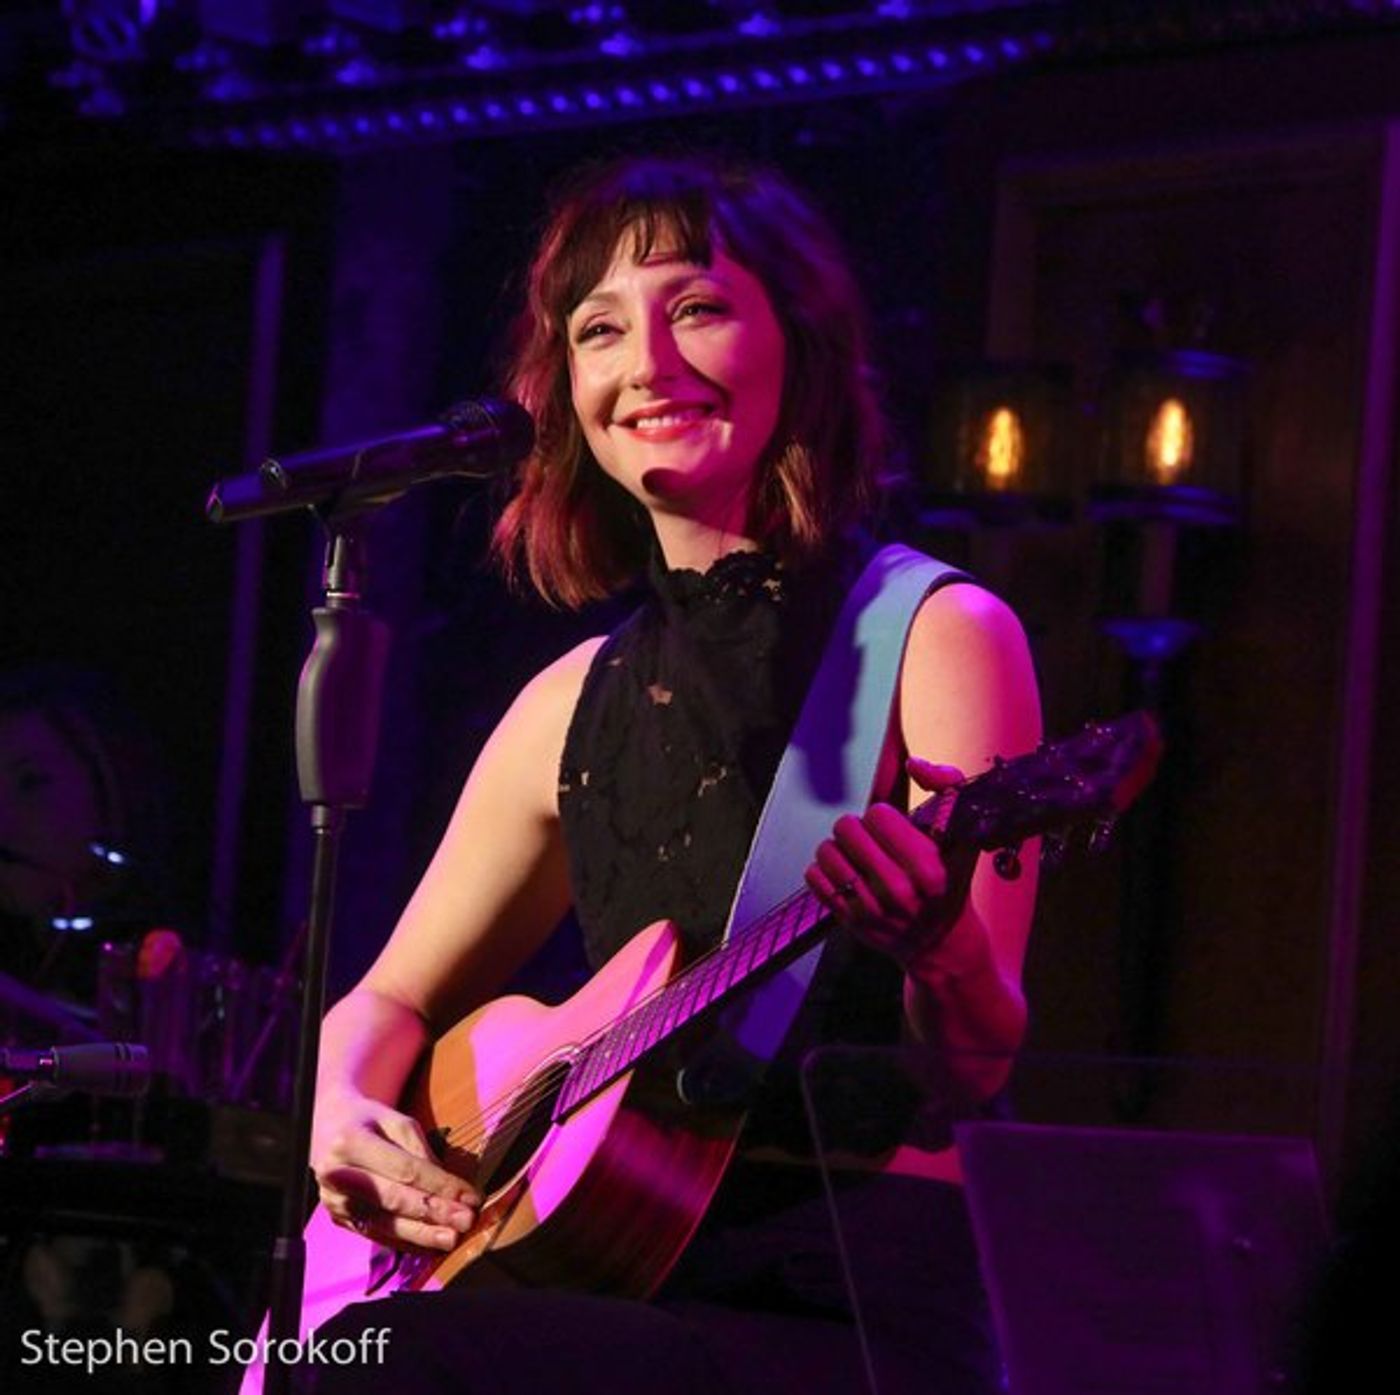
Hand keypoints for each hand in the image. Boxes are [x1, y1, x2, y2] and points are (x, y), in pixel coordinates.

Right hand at [311, 1090, 479, 1252]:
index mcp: (352, 1143)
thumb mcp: (396, 1121)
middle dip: (434, 1212)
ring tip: (451, 1239)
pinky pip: (377, 1234)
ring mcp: (335, 1202)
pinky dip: (406, 1241)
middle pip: (394, 1199)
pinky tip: (429, 1246)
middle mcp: (338, 1176)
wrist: (328, 1129)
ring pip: (385, 1224)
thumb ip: (420, 1151)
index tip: (470, 1195)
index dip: (440, 1185)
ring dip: (422, 1234)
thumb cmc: (369, 1122)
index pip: (405, 1169)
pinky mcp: (339, 1220)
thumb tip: (447, 1186)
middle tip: (466, 1221)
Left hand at [805, 758, 974, 972]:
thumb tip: (914, 764)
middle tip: (874, 844)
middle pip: (846, 828)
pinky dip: (827, 870)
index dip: (884, 817)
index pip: (878, 815)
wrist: (940, 942)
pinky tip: (848, 874)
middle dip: (859, 829)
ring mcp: (870, 908)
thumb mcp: (963, 836)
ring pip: (826, 850)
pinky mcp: (848, 920)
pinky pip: (814, 876)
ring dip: (840, 848)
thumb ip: (949, 788)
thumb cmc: (949, 882)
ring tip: (859, 857)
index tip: (895, 831)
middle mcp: (897, 892)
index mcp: (928, 869)